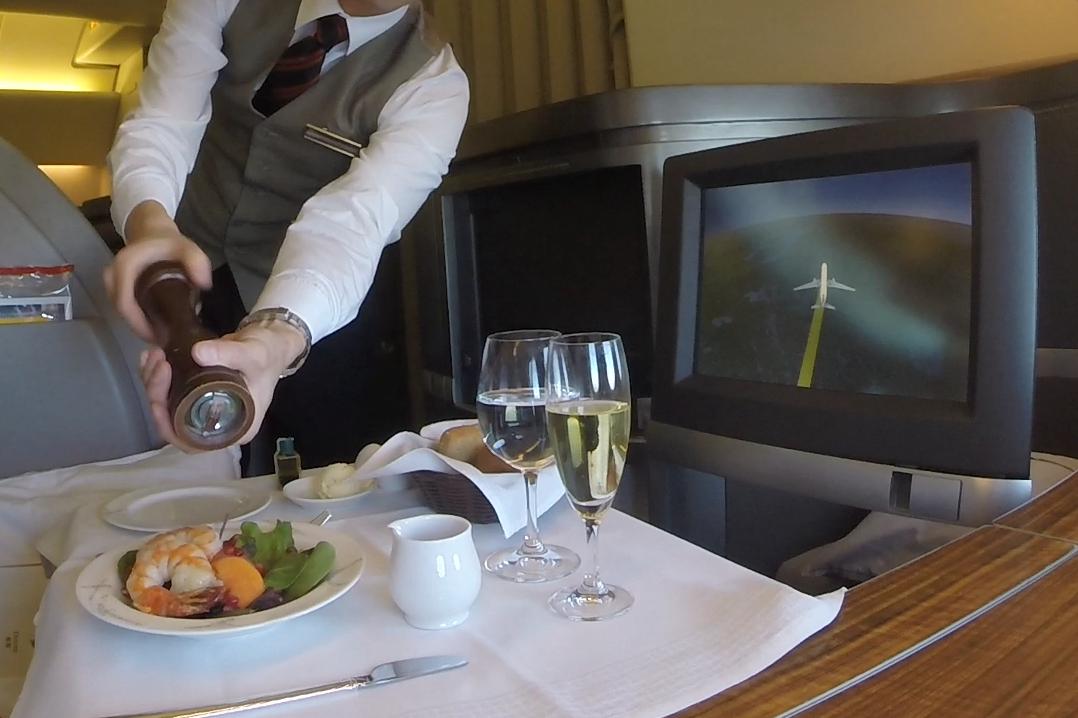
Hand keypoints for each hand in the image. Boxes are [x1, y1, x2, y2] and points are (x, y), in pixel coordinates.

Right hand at [104, 201, 211, 341]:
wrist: (153, 232)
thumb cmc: (169, 243)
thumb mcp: (188, 248)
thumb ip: (197, 262)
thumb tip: (203, 284)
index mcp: (125, 266)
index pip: (125, 303)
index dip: (139, 324)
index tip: (159, 336)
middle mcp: (112, 276)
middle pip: (122, 311)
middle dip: (141, 329)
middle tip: (164, 342)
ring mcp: (112, 283)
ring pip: (123, 312)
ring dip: (140, 326)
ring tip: (163, 337)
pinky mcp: (116, 289)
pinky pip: (125, 309)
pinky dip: (139, 320)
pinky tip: (157, 327)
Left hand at [140, 320, 307, 450]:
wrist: (272, 341)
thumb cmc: (269, 355)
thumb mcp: (253, 355)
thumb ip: (229, 353)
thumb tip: (197, 352)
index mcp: (234, 429)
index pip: (192, 441)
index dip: (168, 424)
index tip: (159, 397)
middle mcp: (218, 424)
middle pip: (174, 422)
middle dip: (158, 393)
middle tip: (159, 364)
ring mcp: (206, 408)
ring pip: (169, 405)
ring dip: (154, 382)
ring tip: (155, 355)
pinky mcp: (198, 393)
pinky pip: (171, 391)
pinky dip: (157, 375)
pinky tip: (153, 356)